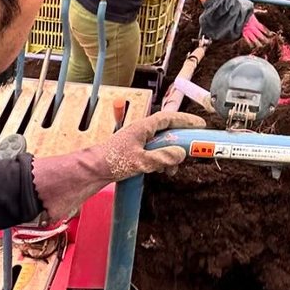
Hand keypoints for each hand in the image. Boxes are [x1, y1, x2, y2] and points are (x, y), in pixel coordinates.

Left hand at [32, 111, 205, 221]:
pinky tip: (161, 171)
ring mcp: (136, 143)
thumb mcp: (141, 161)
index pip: (169, 118)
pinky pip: (152, 154)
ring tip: (173, 169)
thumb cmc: (111, 161)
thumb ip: (163, 158)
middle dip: (180, 141)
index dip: (186, 120)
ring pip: (160, 144)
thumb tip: (180, 154)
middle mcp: (140, 132)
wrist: (89, 172)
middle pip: (167, 131)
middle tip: (192, 150)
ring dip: (170, 155)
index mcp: (143, 127)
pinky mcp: (132, 154)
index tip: (200, 125)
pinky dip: (160, 161)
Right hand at [241, 11, 269, 46]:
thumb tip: (266, 11)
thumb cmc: (245, 12)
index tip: (271, 34)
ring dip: (257, 42)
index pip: (262, 28)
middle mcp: (252, 27)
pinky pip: (246, 39)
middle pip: (258, 34)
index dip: (267, 31)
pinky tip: (252, 46)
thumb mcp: (253, 11)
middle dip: (263, 38)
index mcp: (255, 22)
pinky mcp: (243, 32)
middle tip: (268, 42)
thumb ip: (260, 11)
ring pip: (253, 38)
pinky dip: (249, 42)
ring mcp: (247, 31)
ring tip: (260, 46)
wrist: (237, 14)